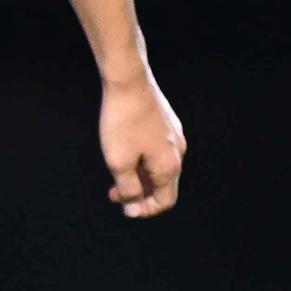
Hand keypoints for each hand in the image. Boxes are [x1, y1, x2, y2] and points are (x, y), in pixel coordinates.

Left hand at [98, 72, 185, 218]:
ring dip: (139, 175)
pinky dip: (142, 159)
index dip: (145, 210)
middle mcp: (178, 151)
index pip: (165, 201)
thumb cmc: (122, 122)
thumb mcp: (119, 163)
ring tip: (116, 170)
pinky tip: (124, 149)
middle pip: (163, 184)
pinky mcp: (167, 122)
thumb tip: (134, 209)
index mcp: (170, 166)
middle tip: (113, 191)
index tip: (124, 206)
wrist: (128, 79)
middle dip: (139, 192)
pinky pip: (157, 150)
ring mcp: (174, 135)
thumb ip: (128, 190)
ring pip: (159, 166)